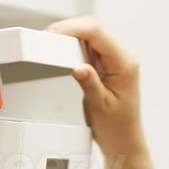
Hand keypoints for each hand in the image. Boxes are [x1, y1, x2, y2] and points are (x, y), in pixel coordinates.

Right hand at [47, 16, 145, 156]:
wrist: (124, 140)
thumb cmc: (117, 127)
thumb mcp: (101, 106)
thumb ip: (90, 84)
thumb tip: (77, 66)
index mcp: (125, 62)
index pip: (97, 32)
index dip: (72, 28)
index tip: (50, 35)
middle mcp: (122, 56)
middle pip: (92, 29)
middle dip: (67, 29)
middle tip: (43, 40)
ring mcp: (114, 58)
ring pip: (88, 35)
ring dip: (67, 36)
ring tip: (47, 45)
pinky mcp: (105, 63)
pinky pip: (87, 46)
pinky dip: (70, 46)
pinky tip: (58, 51)